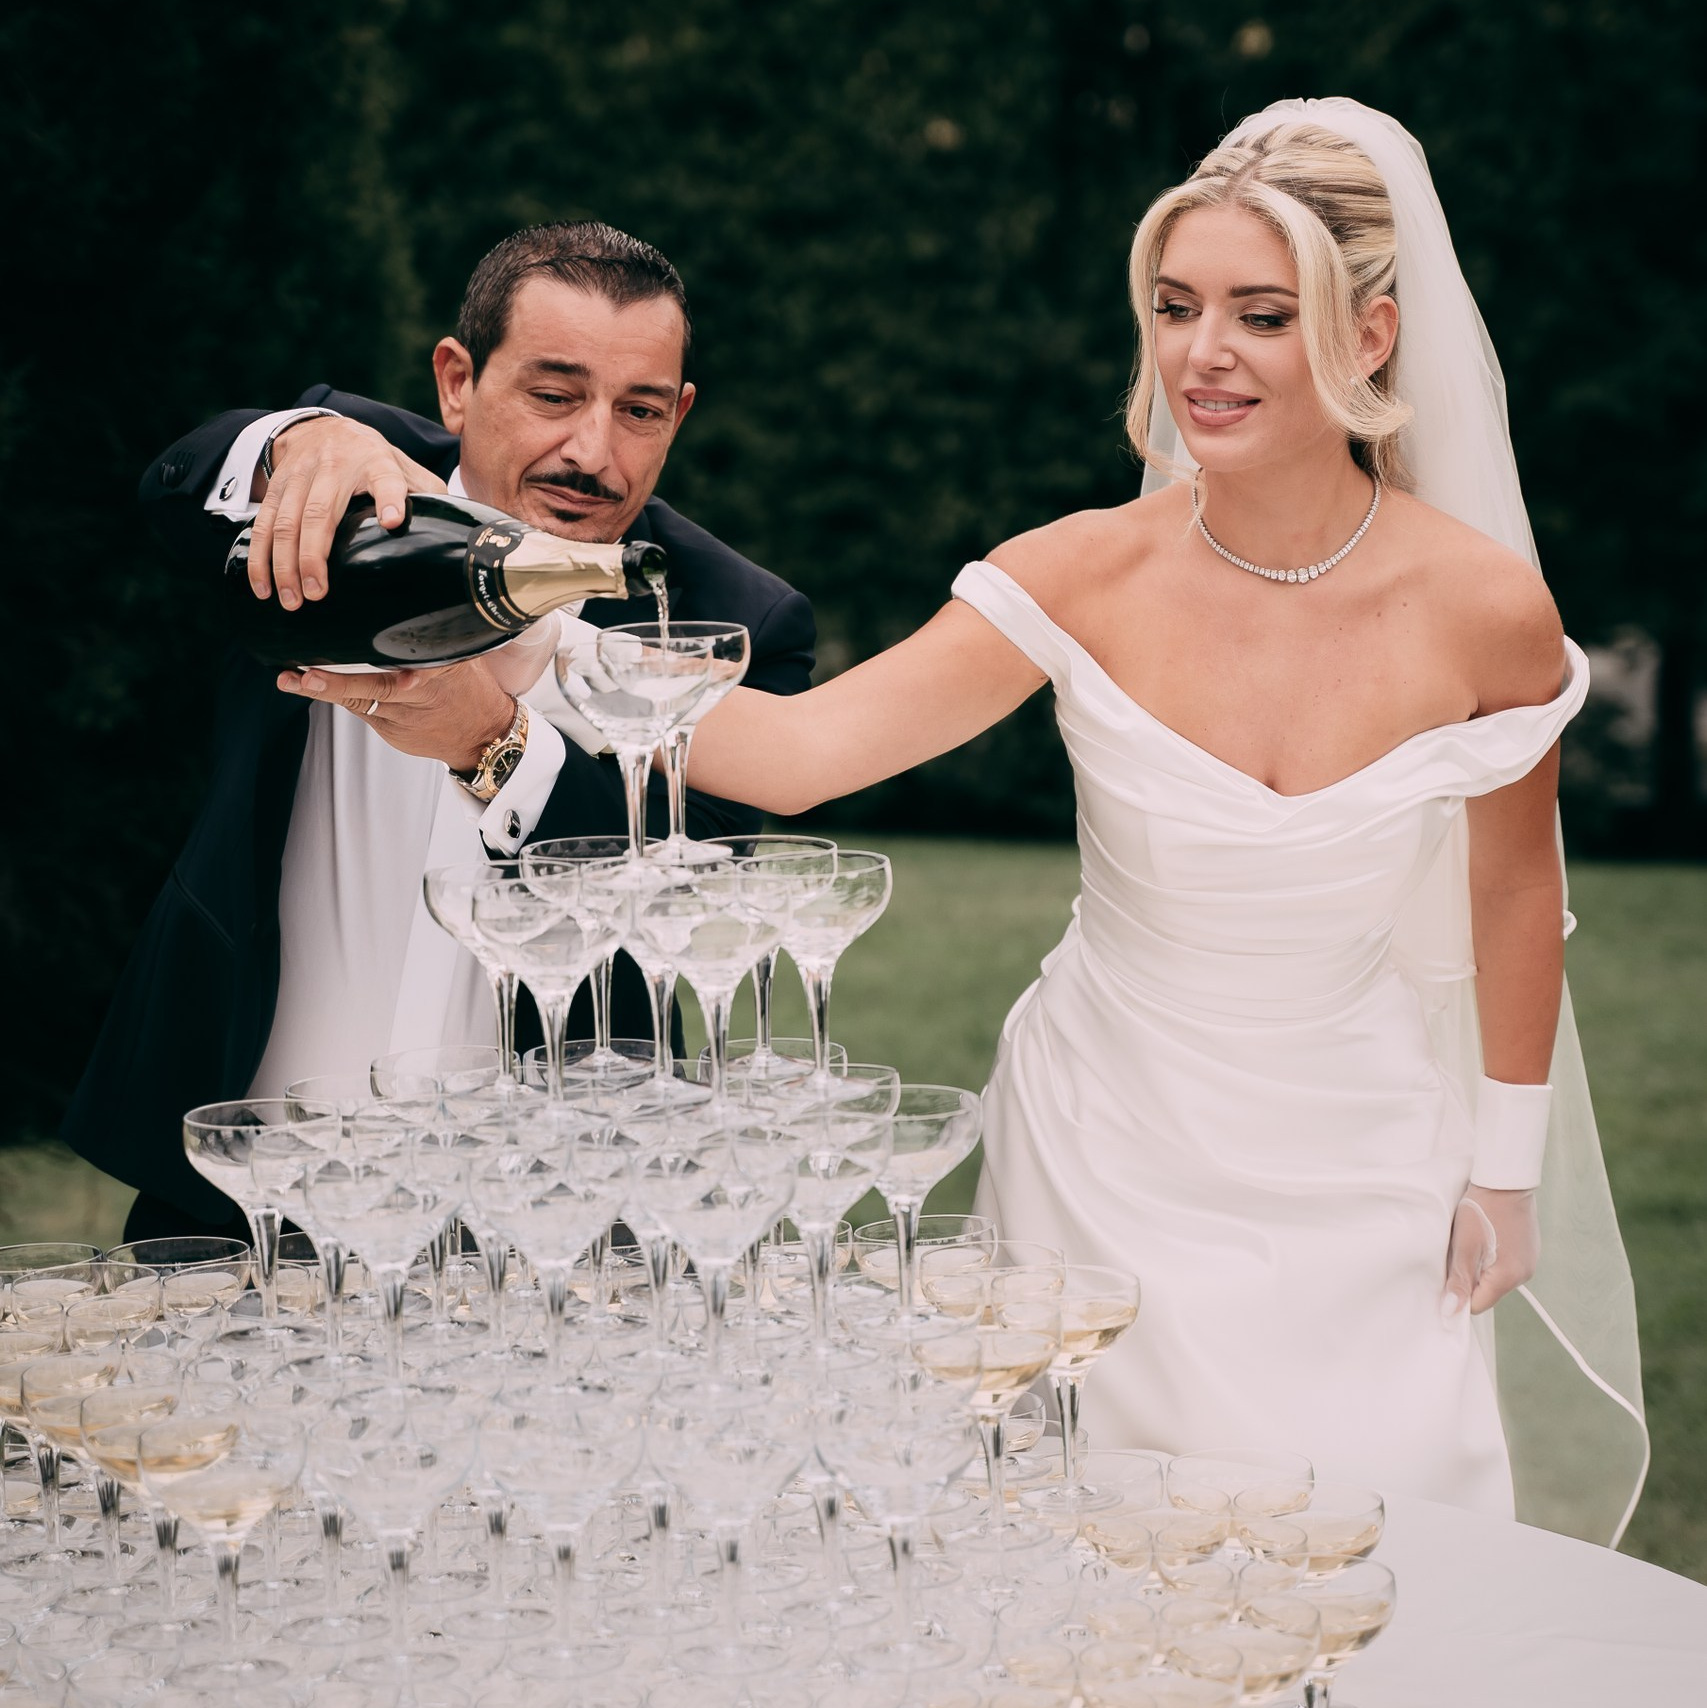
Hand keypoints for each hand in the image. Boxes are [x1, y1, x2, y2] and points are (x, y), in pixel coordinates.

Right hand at [250, 417, 446, 610]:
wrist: (324, 427)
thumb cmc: (376, 461)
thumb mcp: (408, 469)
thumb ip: (431, 496)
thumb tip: (467, 535)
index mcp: (377, 461)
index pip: (388, 477)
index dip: (391, 497)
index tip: (393, 519)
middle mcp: (335, 466)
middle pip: (320, 511)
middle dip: (314, 555)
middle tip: (316, 594)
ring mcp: (301, 474)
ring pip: (285, 520)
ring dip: (283, 563)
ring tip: (289, 600)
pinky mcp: (277, 485)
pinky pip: (262, 522)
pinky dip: (259, 556)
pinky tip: (261, 585)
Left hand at [280, 660, 515, 773]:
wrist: (483, 734)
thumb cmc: (469, 688)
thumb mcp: (462, 657)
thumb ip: (432, 637)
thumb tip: (404, 600)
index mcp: (441, 667)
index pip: (409, 655)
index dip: (388, 659)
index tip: (365, 652)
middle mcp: (419, 692)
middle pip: (375, 687)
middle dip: (339, 683)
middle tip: (307, 676)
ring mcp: (404, 714)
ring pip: (360, 700)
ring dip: (325, 690)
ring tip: (294, 681)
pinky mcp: (392, 728)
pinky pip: (359, 709)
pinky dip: (333, 695)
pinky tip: (303, 684)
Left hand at [1442, 1185, 1539, 1320]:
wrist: (1505, 1180)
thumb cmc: (1481, 1209)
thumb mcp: (1464, 1245)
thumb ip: (1459, 1280)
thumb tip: (1451, 1311)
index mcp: (1508, 1277)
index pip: (1478, 1305)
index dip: (1460, 1296)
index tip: (1448, 1279)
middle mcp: (1524, 1274)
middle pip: (1488, 1291)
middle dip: (1470, 1278)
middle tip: (1459, 1253)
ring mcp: (1529, 1262)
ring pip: (1496, 1278)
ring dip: (1481, 1266)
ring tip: (1473, 1242)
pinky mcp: (1529, 1251)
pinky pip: (1506, 1264)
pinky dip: (1493, 1256)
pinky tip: (1486, 1237)